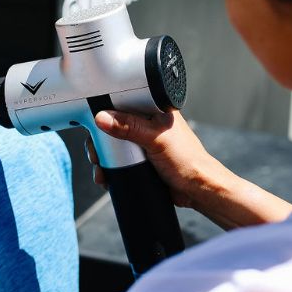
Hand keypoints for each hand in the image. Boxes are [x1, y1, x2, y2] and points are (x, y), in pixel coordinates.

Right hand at [90, 109, 291, 228]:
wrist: (197, 190)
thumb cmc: (188, 160)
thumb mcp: (155, 140)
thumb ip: (129, 127)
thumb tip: (102, 117)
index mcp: (153, 109)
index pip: (122, 101)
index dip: (105, 110)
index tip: (94, 122)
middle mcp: (146, 123)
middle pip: (112, 125)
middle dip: (100, 141)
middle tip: (96, 153)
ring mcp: (141, 143)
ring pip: (112, 145)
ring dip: (102, 157)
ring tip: (100, 169)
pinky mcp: (139, 160)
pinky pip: (117, 161)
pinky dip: (109, 168)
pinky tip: (106, 176)